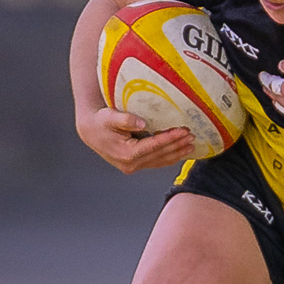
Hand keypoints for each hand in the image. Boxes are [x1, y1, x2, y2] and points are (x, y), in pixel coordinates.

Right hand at [76, 107, 194, 173]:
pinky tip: (181, 152)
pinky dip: (170, 158)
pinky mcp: (136, 166)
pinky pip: (157, 162)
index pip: (153, 146)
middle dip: (177, 145)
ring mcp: (133, 167)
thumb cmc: (101, 121)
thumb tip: (142, 123)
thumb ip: (126, 120)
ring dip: (177, 153)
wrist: (91, 131)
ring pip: (161, 161)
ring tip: (192, 145)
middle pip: (160, 154)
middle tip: (192, 136)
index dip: (170, 138)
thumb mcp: (110, 116)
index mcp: (126, 153)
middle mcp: (130, 164)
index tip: (184, 131)